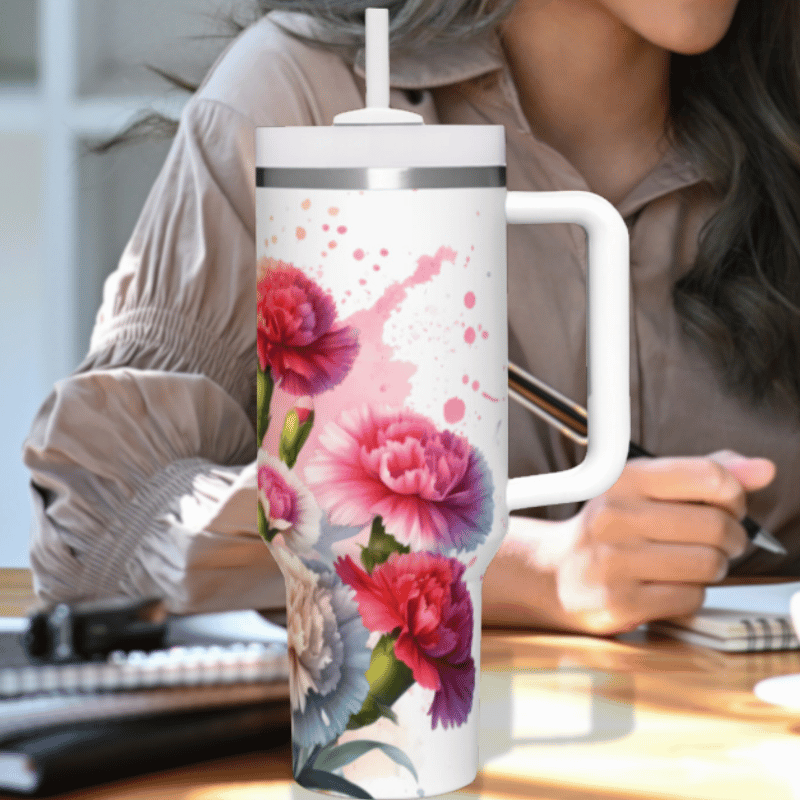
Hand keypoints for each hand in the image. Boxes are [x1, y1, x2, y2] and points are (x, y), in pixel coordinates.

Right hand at [544, 450, 775, 634]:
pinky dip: (692, 593)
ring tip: (694, 562)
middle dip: (731, 537)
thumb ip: (704, 475)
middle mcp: (613, 515)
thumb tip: (762, 470)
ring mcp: (613, 560)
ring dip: (714, 567)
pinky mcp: (618, 601)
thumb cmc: (612, 528)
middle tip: (719, 541)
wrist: (556, 572)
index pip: (709, 476)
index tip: (728, 506)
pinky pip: (690, 597)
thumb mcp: (646, 489)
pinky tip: (671, 584)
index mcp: (623, 479)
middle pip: (715, 525)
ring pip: (708, 564)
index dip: (734, 495)